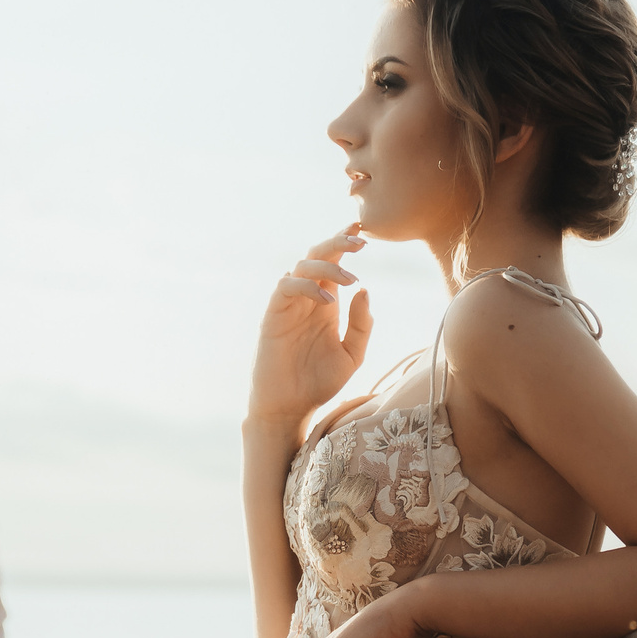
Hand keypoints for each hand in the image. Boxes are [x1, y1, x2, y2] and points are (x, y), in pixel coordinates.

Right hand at [248, 227, 373, 428]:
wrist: (291, 407)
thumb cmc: (319, 382)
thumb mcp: (352, 355)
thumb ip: (361, 325)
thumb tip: (364, 289)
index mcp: (326, 302)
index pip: (334, 262)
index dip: (344, 242)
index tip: (362, 230)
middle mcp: (307, 298)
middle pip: (317, 255)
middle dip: (337, 243)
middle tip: (360, 241)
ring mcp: (288, 305)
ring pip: (301, 266)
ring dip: (327, 265)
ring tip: (351, 280)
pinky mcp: (273, 316)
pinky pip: (286, 287)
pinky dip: (308, 287)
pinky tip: (329, 301)